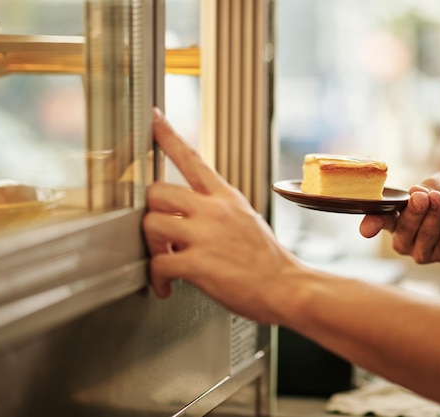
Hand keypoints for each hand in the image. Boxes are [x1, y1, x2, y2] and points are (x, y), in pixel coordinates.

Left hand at [143, 108, 297, 321]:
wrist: (288, 287)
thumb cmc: (268, 260)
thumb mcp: (247, 219)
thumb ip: (219, 210)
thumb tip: (192, 213)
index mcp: (227, 198)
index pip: (192, 158)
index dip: (168, 136)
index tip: (153, 118)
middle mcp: (214, 211)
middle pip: (157, 191)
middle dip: (152, 212)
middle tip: (159, 232)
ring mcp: (205, 236)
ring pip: (151, 224)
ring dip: (152, 246)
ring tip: (165, 259)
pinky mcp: (199, 264)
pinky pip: (159, 263)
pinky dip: (158, 278)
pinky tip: (168, 285)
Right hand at [359, 172, 439, 262]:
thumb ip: (429, 184)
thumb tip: (416, 190)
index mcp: (396, 219)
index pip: (379, 222)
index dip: (372, 225)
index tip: (367, 230)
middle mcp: (405, 239)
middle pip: (402, 230)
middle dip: (413, 212)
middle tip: (423, 197)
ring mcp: (423, 251)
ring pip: (423, 236)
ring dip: (433, 215)